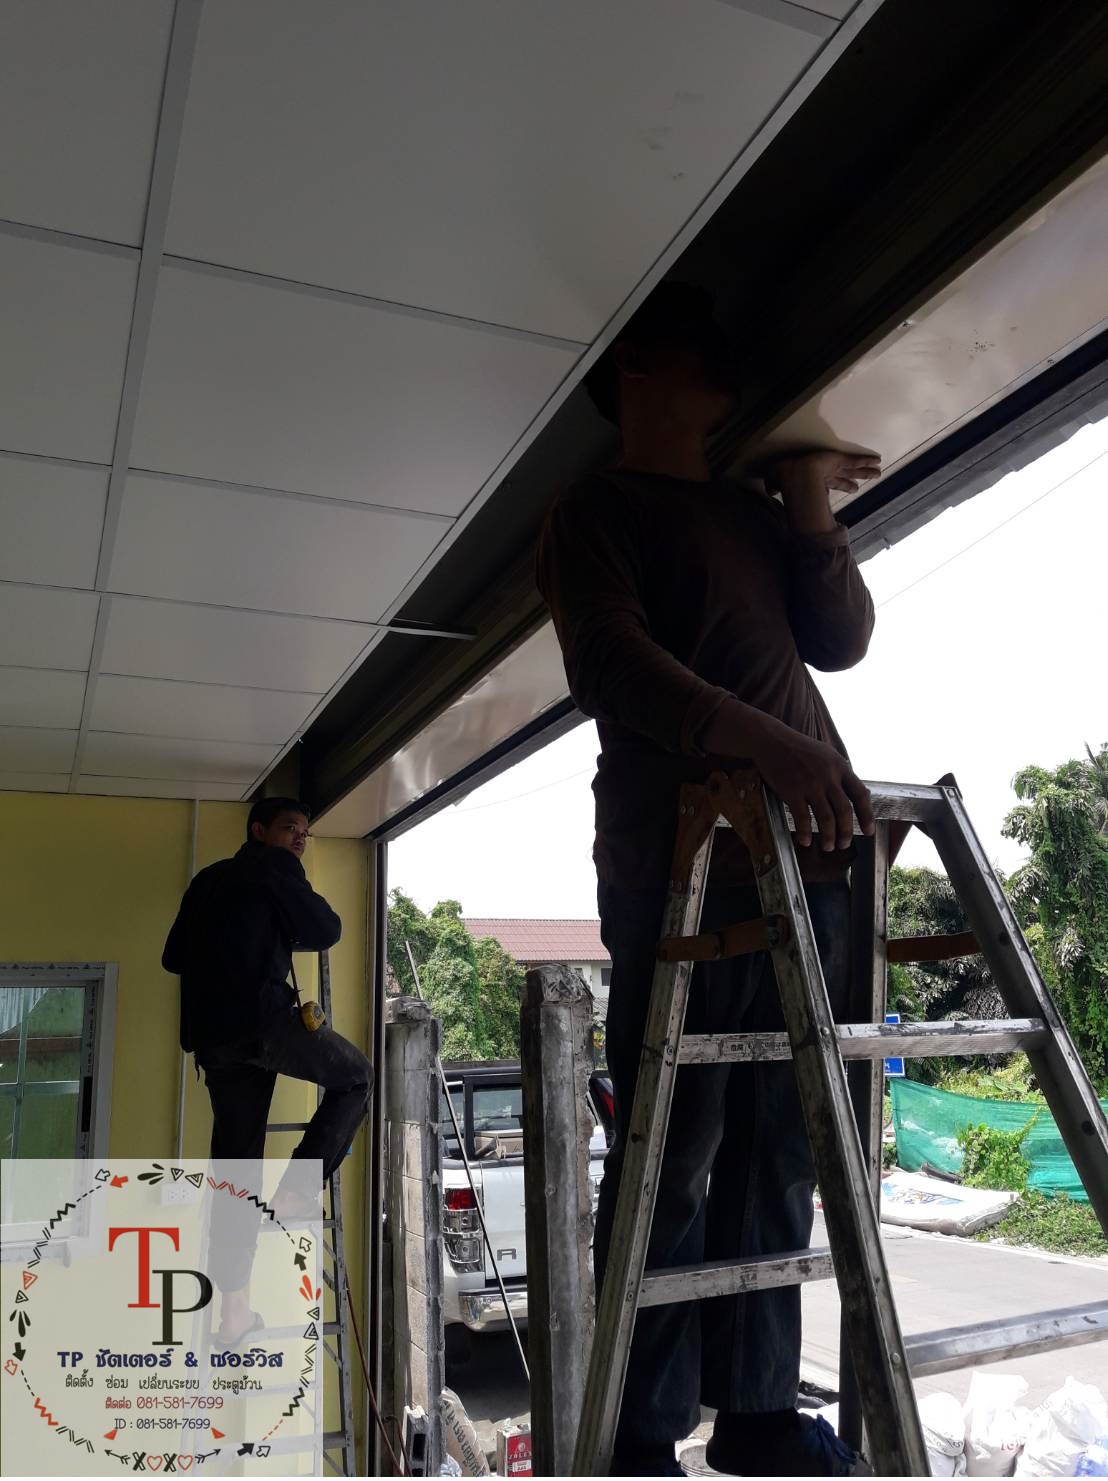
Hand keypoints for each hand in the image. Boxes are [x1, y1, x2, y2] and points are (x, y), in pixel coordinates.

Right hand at [703, 702, 874, 849]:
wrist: (772, 740)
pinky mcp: (792, 791)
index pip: (860, 794)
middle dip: (846, 832)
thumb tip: (855, 793)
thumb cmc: (799, 748)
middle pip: (844, 811)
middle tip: (844, 844)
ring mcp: (810, 784)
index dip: (867, 815)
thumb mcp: (827, 754)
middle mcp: (828, 777)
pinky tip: (805, 841)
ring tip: (829, 847)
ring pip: (826, 818)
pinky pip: (802, 818)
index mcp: (840, 766)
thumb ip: (840, 772)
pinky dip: (805, 832)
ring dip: (829, 837)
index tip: (868, 831)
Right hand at [765, 449, 881, 533]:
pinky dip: (866, 460)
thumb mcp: (778, 485)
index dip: (844, 485)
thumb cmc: (782, 478)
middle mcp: (827, 471)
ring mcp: (834, 464)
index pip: (833, 482)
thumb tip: (769, 492)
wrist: (790, 472)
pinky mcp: (838, 459)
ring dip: (867, 471)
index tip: (853, 488)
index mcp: (816, 478)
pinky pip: (855, 460)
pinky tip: (877, 461)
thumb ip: (776, 489)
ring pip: (854, 469)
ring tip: (879, 473)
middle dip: (858, 477)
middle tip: (869, 479)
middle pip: (847, 475)